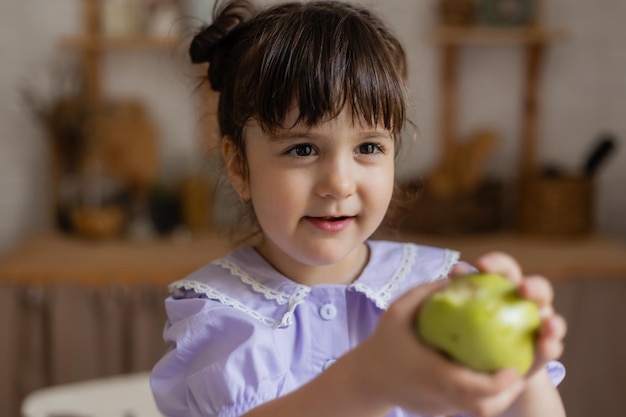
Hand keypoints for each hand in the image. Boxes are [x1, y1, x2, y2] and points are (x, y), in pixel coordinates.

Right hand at [352, 280, 525, 416]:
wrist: (366, 378)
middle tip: (519, 373)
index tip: (514, 369)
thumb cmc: (383, 341)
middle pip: (483, 408)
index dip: (499, 383)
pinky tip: (489, 378)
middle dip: (508, 395)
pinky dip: (483, 397)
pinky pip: (467, 407)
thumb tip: (458, 275)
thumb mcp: (397, 311)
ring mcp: (439, 408)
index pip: (473, 388)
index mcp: (431, 373)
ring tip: (509, 377)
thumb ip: (426, 292)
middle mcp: (438, 395)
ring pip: (478, 412)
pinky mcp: (438, 412)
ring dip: (500, 399)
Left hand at [469, 252, 566, 376]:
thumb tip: (452, 273)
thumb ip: (461, 292)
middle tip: (523, 289)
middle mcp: (529, 302)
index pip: (505, 268)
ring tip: (547, 324)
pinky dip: (551, 344)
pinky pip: (552, 346)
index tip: (481, 265)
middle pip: (539, 288)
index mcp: (507, 286)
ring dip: (552, 320)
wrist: (485, 363)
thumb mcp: (463, 311)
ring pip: (553, 318)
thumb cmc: (470, 328)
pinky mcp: (546, 350)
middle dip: (534, 287)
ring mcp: (542, 325)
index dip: (496, 263)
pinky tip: (545, 345)